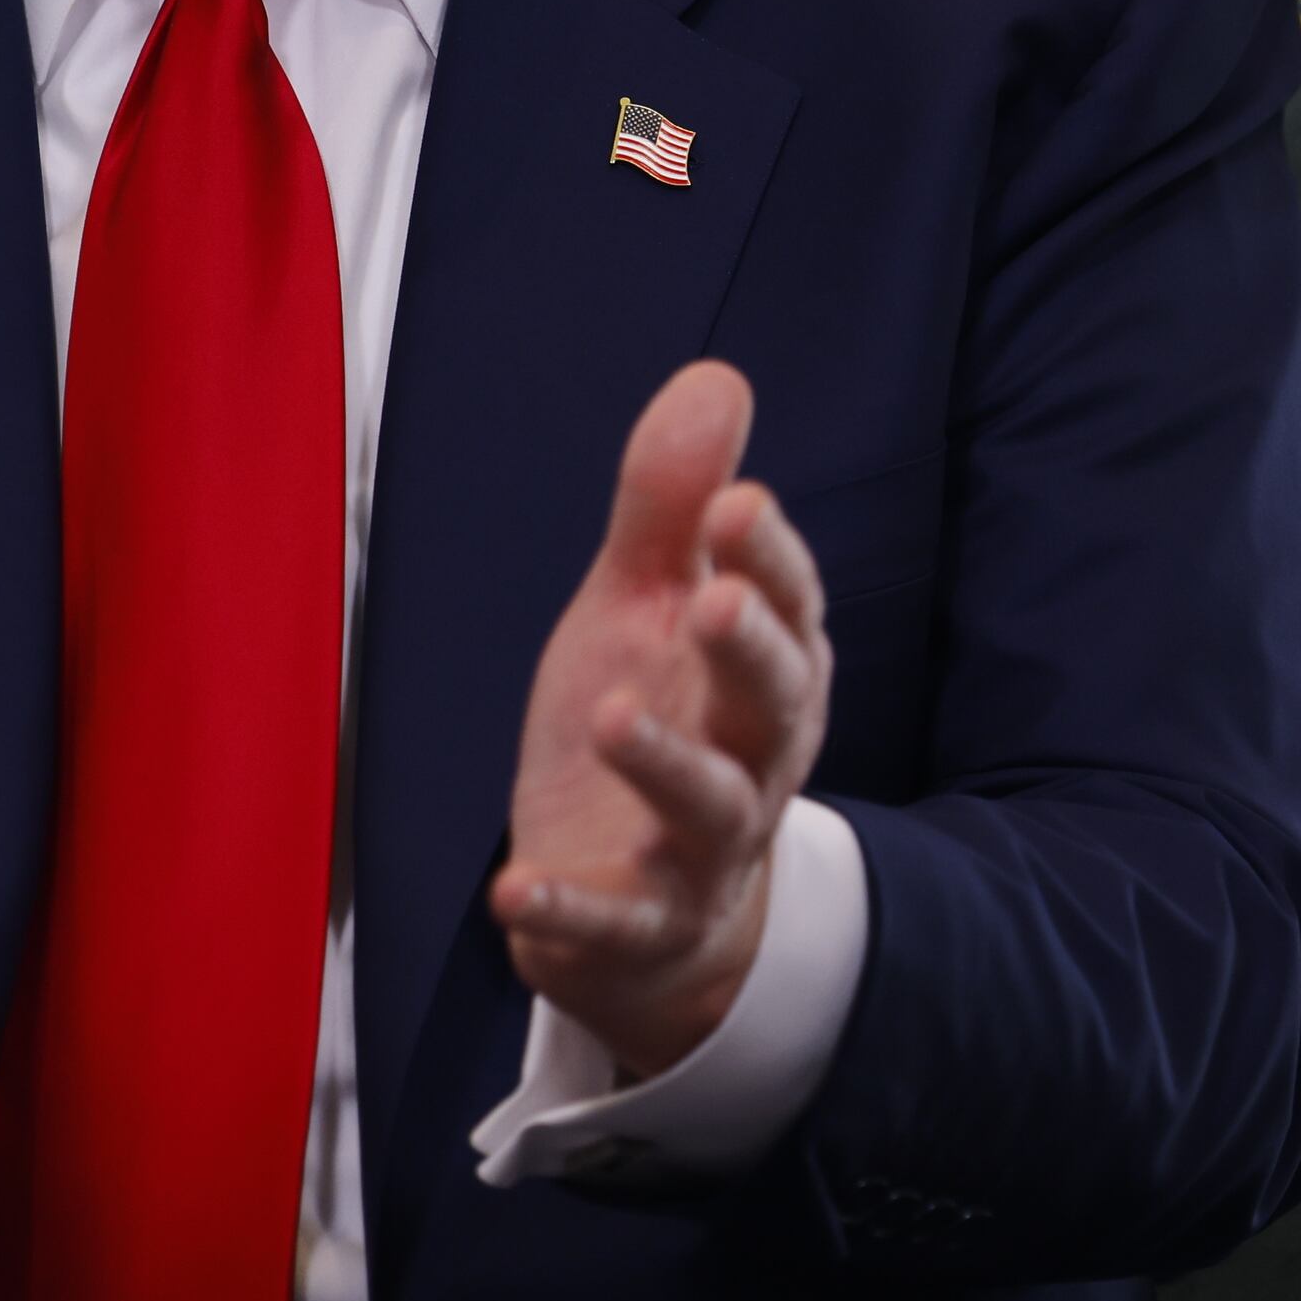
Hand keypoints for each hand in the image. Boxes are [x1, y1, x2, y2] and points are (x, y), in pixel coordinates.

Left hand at [492, 361, 831, 1080]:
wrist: (652, 911)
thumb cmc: (657, 722)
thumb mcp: (646, 605)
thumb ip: (673, 504)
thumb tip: (717, 377)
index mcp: (768, 667)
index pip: (787, 604)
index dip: (767, 557)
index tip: (736, 504)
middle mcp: (756, 755)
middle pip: (774, 702)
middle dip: (749, 650)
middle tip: (714, 601)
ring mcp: (705, 846)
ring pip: (710, 806)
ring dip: (667, 763)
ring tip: (609, 715)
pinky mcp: (646, 923)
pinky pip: (617, 921)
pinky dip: (571, 909)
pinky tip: (514, 891)